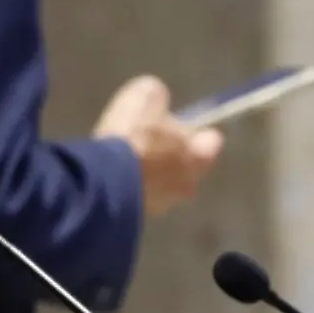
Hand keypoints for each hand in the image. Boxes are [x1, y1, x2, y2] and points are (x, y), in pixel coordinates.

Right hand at [93, 75, 222, 217]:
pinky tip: (116, 176)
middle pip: (189, 166)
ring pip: (166, 185)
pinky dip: (134, 187)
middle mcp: (189, 184)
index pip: (212, 140)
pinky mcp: (140, 217)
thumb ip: (159, 99)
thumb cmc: (132, 135)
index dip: (197, 129)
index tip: (181, 123)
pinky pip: (142, 197)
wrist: (101, 180)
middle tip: (152, 141)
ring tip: (129, 160)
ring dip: (153, 174)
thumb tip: (158, 104)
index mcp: (199, 154)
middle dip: (175, 155)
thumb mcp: (145, 95)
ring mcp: (165, 204)